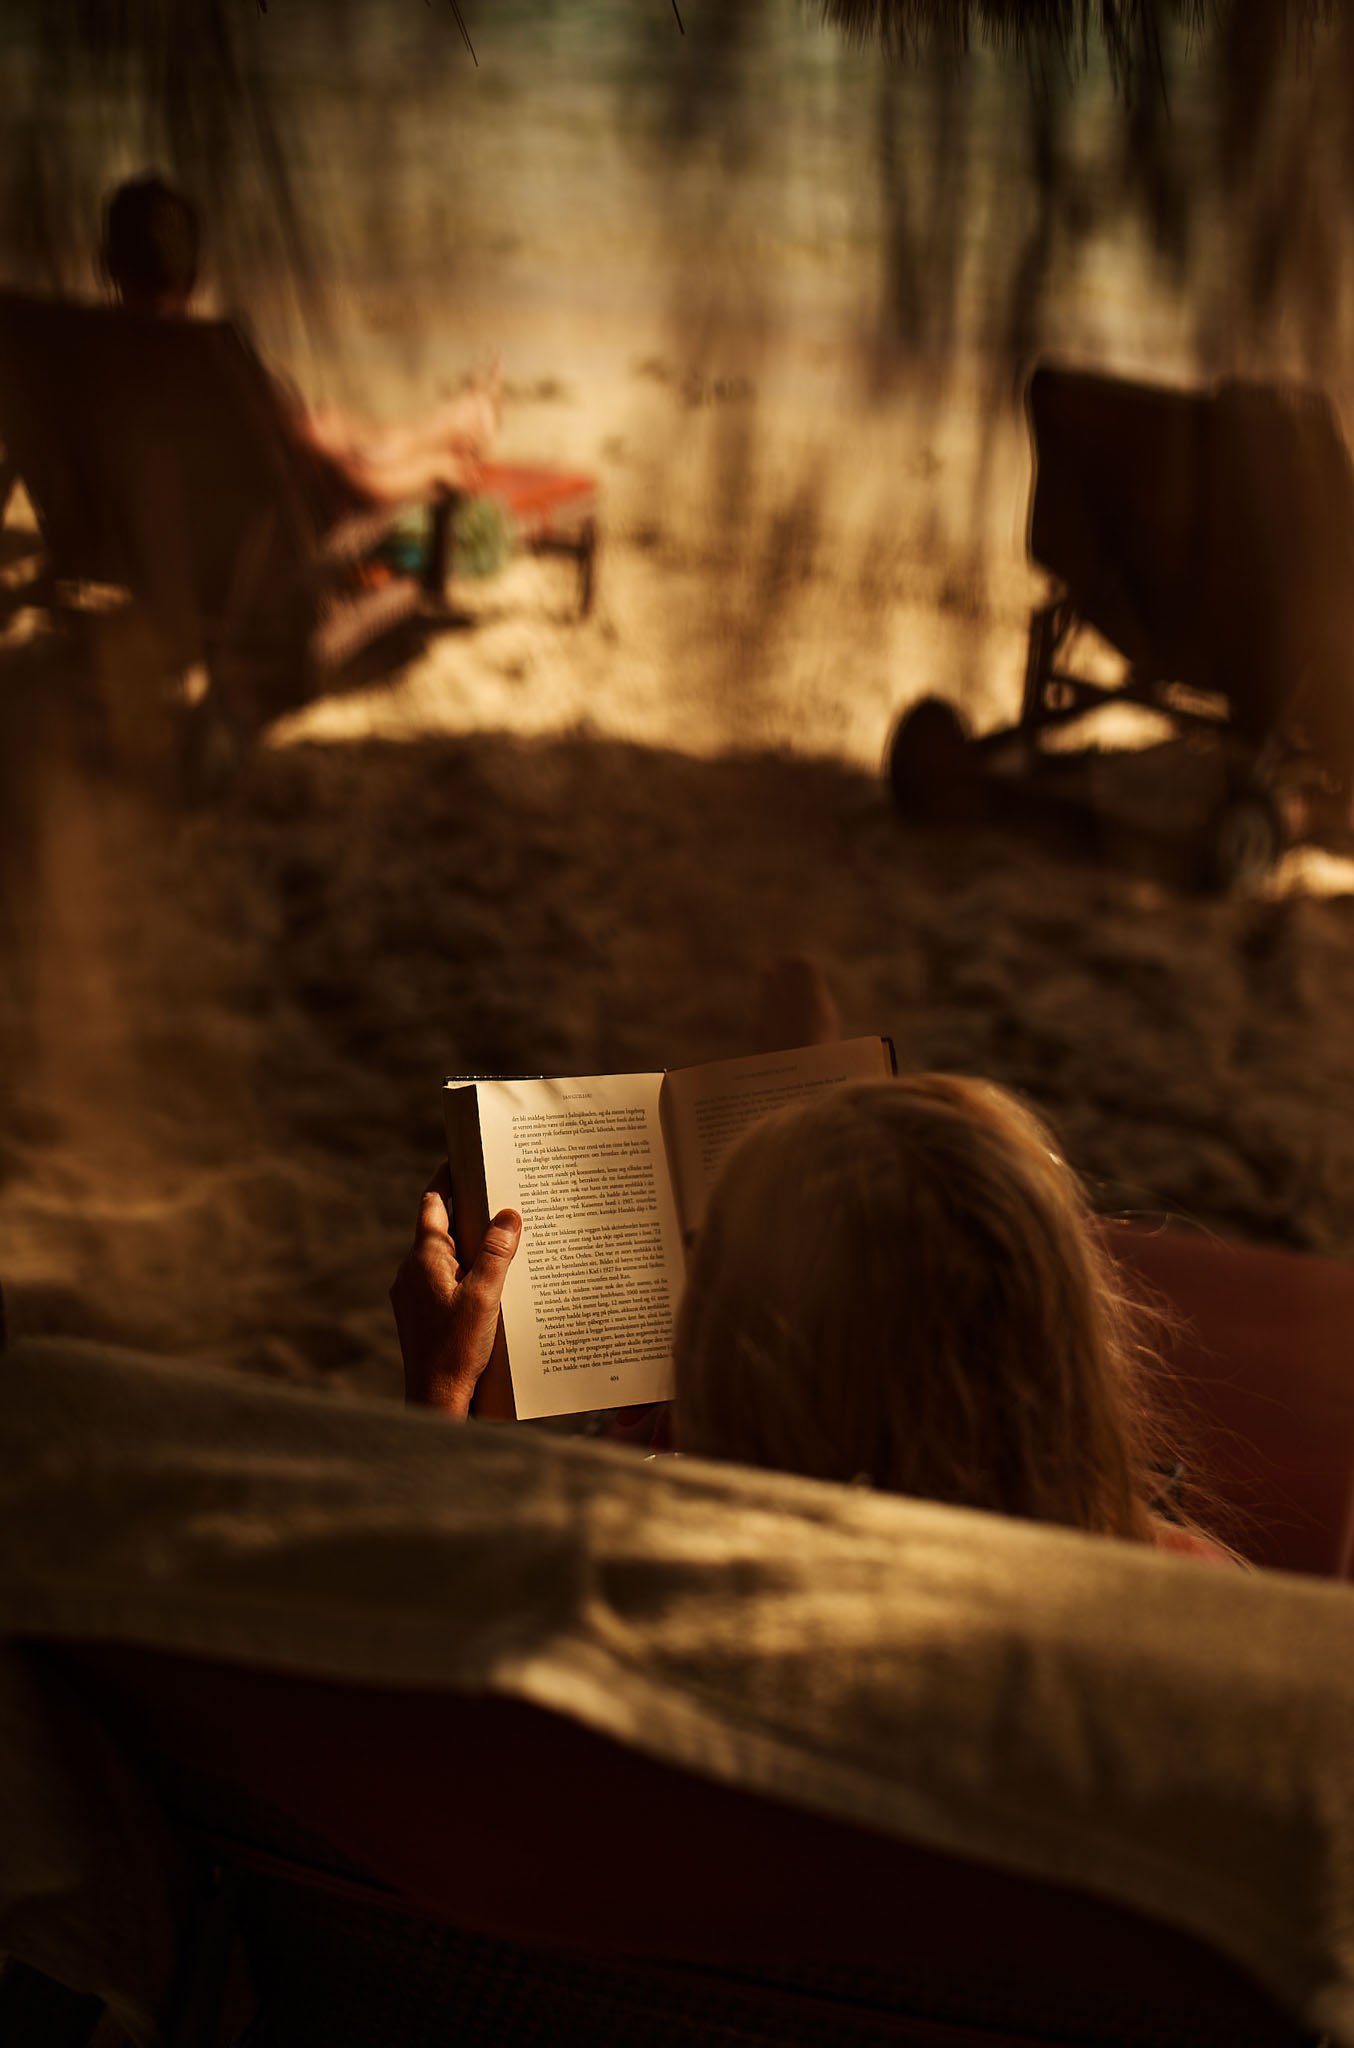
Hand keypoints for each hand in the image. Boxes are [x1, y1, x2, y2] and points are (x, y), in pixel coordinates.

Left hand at [390, 1165, 520, 1416]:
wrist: (435, 1397)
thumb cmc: (456, 1349)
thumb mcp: (485, 1296)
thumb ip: (497, 1253)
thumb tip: (509, 1214)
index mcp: (424, 1258)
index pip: (432, 1204)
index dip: (446, 1180)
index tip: (462, 1160)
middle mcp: (411, 1271)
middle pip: (438, 1227)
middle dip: (466, 1211)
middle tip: (496, 1194)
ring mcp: (412, 1293)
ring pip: (441, 1255)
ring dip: (467, 1244)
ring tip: (501, 1237)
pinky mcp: (419, 1313)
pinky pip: (441, 1279)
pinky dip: (463, 1270)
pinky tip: (489, 1282)